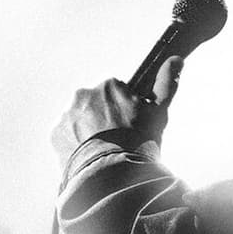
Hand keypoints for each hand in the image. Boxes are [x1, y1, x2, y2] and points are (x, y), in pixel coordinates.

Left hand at [51, 56, 183, 163]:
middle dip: (104, 118)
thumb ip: (166, 83)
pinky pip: (66, 135)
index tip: (129, 126)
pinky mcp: (55, 133)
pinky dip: (75, 143)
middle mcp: (84, 94)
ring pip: (80, 119)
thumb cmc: (139, 142)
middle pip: (96, 105)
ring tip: (102, 151)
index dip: (124, 111)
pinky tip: (89, 155)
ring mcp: (67, 114)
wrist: (113, 174)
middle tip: (116, 140)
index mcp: (109, 86)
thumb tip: (176, 59)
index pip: (116, 94)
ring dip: (88, 130)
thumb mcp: (158, 112)